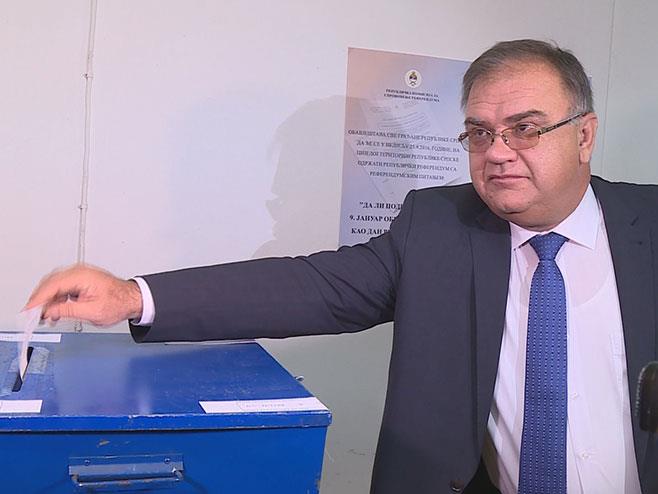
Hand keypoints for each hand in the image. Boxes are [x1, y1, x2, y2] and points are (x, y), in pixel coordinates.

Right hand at [25, 264, 143, 326]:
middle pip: (50, 284)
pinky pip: (61, 288)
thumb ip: (67, 311)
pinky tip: (55, 311)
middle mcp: (78, 272)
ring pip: (53, 286)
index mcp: (81, 276)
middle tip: (33, 316)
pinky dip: (56, 299)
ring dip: (48, 301)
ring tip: (45, 317)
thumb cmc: (118, 303)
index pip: (52, 286)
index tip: (28, 310)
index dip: (37, 299)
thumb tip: (49, 311)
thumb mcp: (92, 312)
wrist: (131, 299)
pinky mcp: (79, 281)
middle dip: (40, 300)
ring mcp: (78, 275)